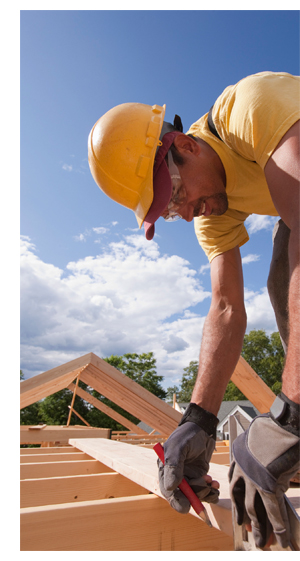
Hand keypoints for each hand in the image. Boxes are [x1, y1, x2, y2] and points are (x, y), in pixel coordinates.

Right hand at [158, 403, 219, 513]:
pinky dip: (211, 491)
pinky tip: (215, 483)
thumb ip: (174, 467)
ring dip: (206, 492)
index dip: (176, 501)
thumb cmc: (187, 435)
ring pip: (196, 494)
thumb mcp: (179, 448)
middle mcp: (176, 476)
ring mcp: (189, 477)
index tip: (186, 507)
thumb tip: (170, 488)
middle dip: (195, 496)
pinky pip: (205, 490)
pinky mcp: (200, 477)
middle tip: (206, 490)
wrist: (203, 428)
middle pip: (183, 496)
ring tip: (212, 482)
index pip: (168, 491)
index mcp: (166, 469)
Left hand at [229, 395, 299, 548]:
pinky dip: (279, 526)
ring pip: (254, 509)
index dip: (237, 500)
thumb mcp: (259, 439)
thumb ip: (258, 456)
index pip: (234, 483)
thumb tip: (269, 470)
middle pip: (240, 499)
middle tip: (248, 531)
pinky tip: (283, 539)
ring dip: (261, 529)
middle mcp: (242, 469)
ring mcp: (254, 478)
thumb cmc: (275, 427)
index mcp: (238, 456)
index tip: (240, 512)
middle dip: (245, 518)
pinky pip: (273, 510)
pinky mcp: (269, 485)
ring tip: (262, 543)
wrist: (284, 424)